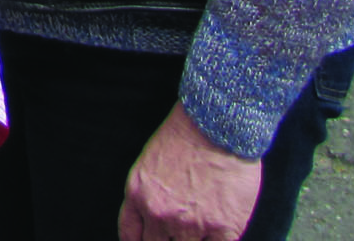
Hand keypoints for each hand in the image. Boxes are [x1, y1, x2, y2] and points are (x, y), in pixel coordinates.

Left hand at [119, 104, 261, 240]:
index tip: (151, 239)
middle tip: (178, 229)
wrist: (216, 125)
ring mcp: (191, 224)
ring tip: (201, 222)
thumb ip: (146, 195)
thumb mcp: (149, 164)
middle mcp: (159, 214)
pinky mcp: (223, 228)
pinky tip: (219, 229)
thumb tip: (151, 221)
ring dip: (193, 240)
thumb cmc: (185, 138)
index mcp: (137, 195)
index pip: (130, 237)